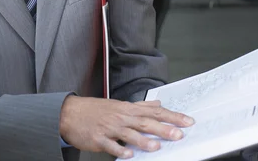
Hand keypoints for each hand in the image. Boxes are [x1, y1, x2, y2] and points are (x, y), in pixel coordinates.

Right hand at [59, 96, 193, 158]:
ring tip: (157, 146)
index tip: (188, 121)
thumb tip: (158, 103)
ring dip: (143, 140)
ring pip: (129, 134)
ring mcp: (109, 127)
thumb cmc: (95, 110)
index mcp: (127, 109)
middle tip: (179, 134)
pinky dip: (119, 149)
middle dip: (163, 128)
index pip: (154, 111)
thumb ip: (140, 105)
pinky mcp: (98, 138)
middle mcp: (121, 117)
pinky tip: (128, 154)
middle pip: (145, 122)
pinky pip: (110, 145)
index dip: (172, 116)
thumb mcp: (119, 104)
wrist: (69, 113)